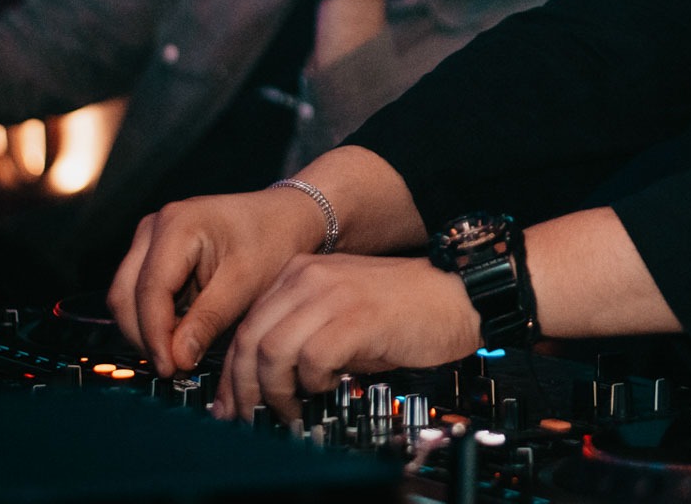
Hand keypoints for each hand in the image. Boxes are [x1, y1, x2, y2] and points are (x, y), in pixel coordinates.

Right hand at [107, 188, 324, 376]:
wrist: (287, 217)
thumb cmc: (274, 240)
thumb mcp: (247, 283)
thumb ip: (209, 320)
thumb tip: (176, 359)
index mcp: (177, 224)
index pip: (150, 290)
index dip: (155, 336)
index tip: (171, 369)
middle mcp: (154, 228)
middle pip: (126, 296)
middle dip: (146, 337)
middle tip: (175, 369)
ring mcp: (150, 241)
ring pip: (127, 299)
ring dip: (148, 332)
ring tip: (180, 358)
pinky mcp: (155, 257)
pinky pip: (140, 297)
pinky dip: (155, 322)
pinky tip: (180, 340)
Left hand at [211, 255, 479, 423]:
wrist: (458, 297)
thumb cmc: (405, 311)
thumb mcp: (342, 311)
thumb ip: (303, 334)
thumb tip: (267, 382)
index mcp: (301, 272)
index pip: (246, 325)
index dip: (233, 372)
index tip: (232, 402)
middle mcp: (310, 277)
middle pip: (250, 339)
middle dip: (244, 388)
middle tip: (252, 416)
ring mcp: (333, 295)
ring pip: (272, 351)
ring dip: (275, 392)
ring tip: (291, 409)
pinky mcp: (356, 317)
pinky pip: (312, 359)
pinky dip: (312, 383)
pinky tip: (328, 386)